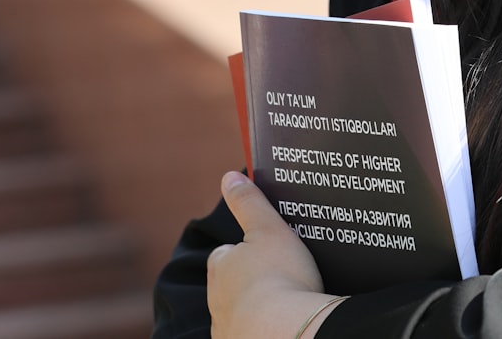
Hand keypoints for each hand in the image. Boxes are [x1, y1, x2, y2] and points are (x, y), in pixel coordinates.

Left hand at [208, 171, 343, 337]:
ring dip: (255, 308)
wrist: (285, 331)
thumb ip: (249, 202)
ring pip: (238, 312)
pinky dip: (261, 329)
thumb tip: (228, 178)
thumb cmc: (280, 277)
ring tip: (284, 303)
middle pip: (230, 285)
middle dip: (249, 282)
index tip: (265, 254)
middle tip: (280, 278)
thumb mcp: (269, 229)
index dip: (245, 252)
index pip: (227, 254)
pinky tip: (280, 324)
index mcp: (221, 265)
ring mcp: (226, 328)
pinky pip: (249, 334)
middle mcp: (216, 299)